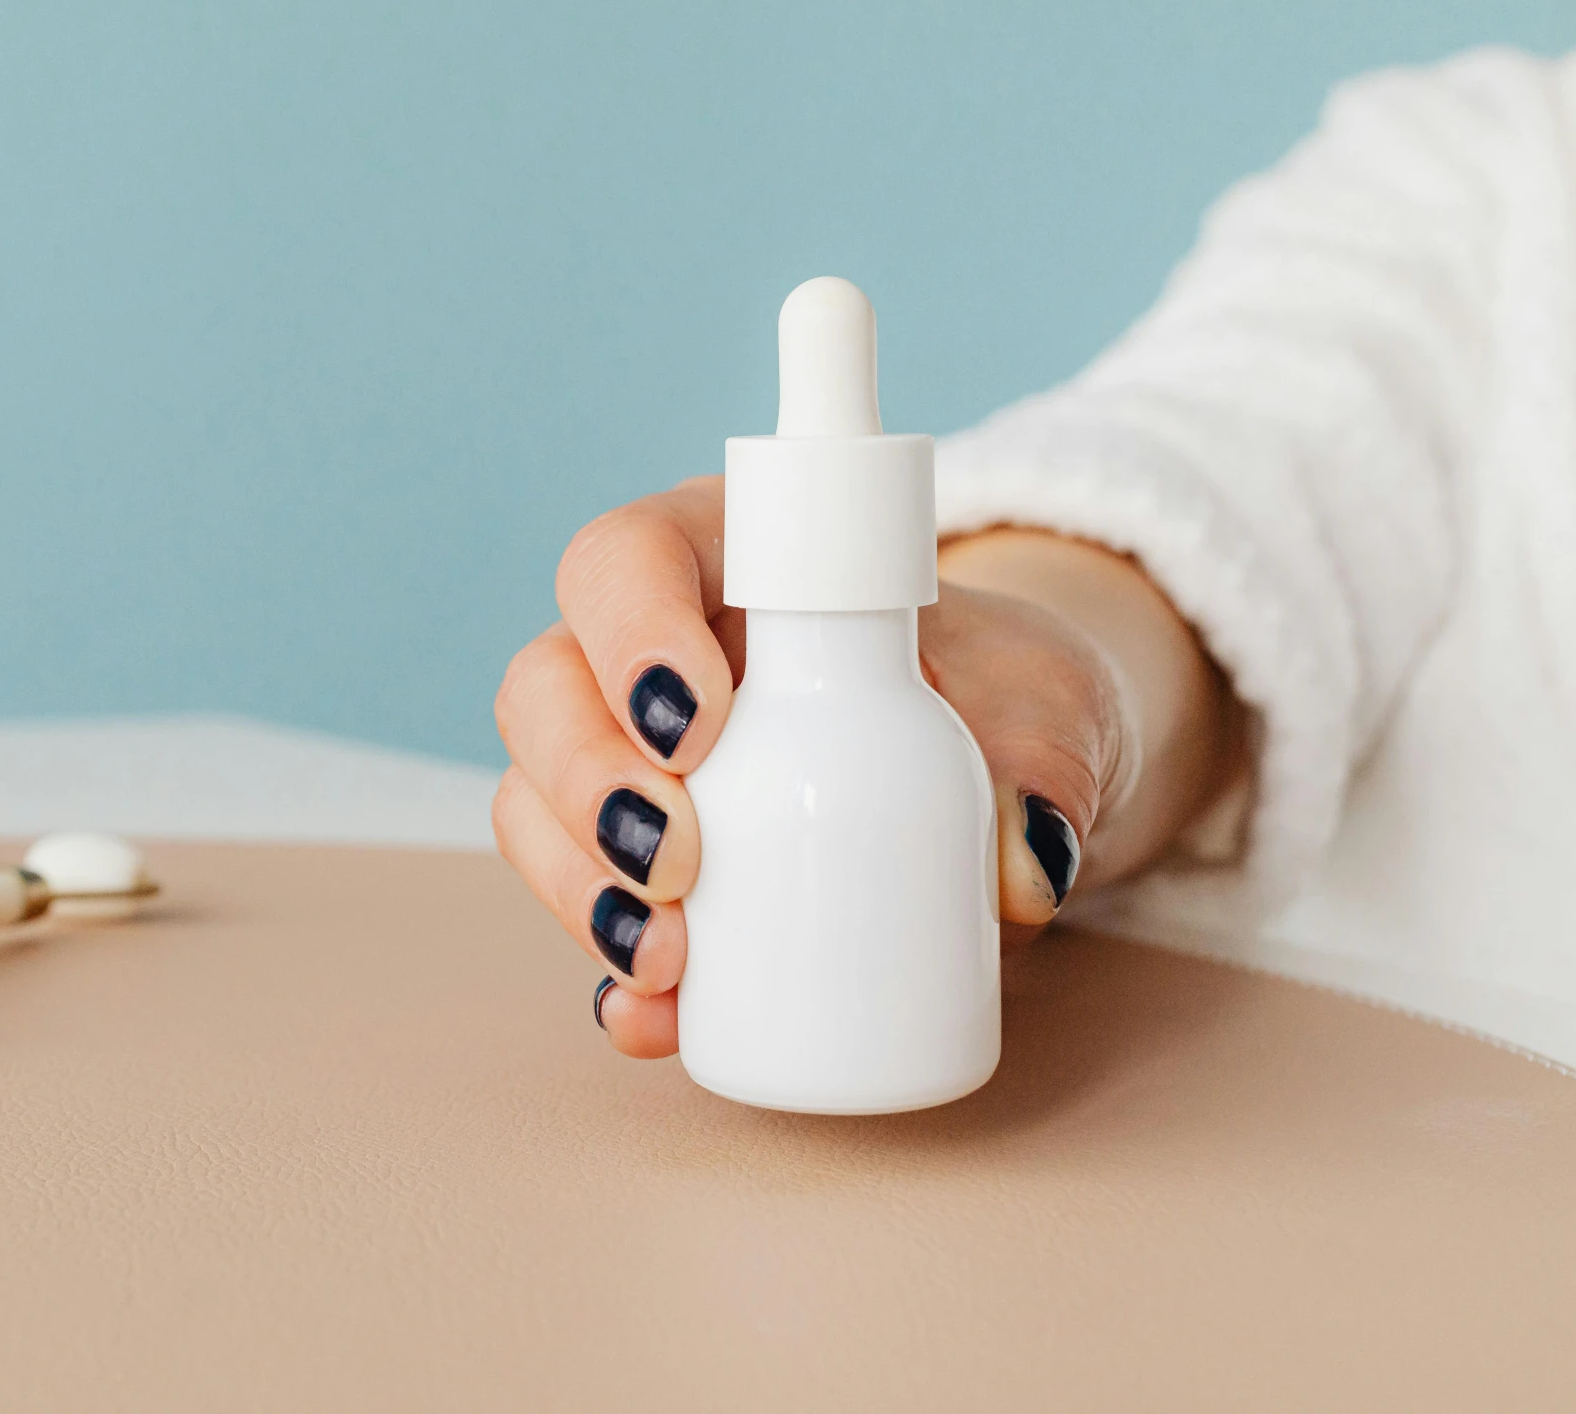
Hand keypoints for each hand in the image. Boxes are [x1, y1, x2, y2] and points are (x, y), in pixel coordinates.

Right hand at [492, 476, 1234, 1058]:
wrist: (998, 771)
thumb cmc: (1002, 694)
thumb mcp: (1045, 702)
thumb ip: (1043, 763)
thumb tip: (1022, 865)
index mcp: (721, 554)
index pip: (624, 557)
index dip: (630, 633)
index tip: (698, 727)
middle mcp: (640, 651)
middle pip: (543, 686)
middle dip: (588, 783)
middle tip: (682, 864)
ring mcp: (621, 760)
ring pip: (530, 799)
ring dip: (574, 883)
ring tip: (666, 959)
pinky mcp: (636, 869)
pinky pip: (582, 911)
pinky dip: (607, 971)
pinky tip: (651, 1020)